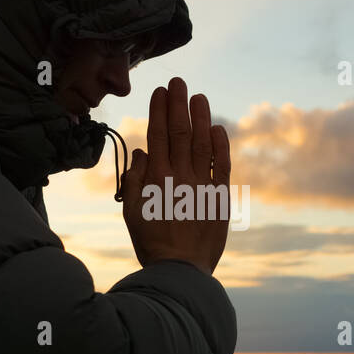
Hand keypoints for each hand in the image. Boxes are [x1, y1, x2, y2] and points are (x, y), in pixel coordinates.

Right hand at [121, 78, 230, 275]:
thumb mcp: (131, 212)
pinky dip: (220, 145)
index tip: (159, 91)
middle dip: (178, 104)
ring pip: (202, 143)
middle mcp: (179, 177)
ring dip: (201, 117)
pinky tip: (217, 128)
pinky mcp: (220, 198)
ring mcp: (201, 186)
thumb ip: (135, 179)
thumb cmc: (152, 242)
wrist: (180, 271)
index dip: (158, 110)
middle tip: (178, 82)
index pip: (157, 135)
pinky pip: (221, 165)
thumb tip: (143, 151)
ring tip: (198, 96)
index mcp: (155, 179)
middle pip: (179, 132)